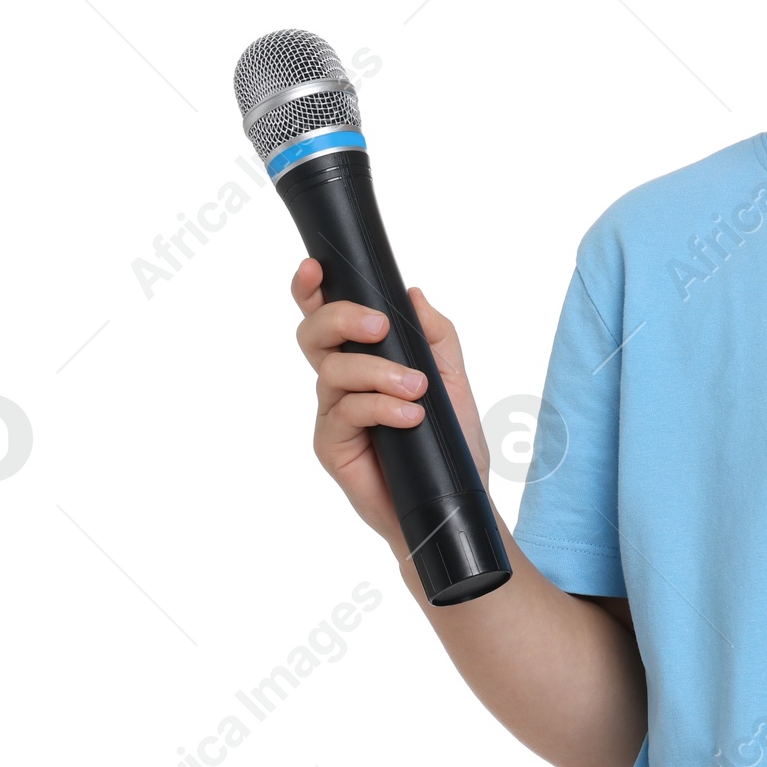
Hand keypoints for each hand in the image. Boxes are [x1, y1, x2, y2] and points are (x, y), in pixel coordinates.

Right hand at [290, 259, 490, 545]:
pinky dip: (380, 407)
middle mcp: (341, 381)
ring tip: (416, 389)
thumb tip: (412, 293)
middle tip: (380, 327)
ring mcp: (333, 413)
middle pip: (314, 333)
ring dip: (377, 372)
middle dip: (342, 318)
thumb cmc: (450, 440)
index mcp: (364, 357)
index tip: (315, 267)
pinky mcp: (332, 445)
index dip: (312, 289)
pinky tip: (409, 417)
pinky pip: (346, 412)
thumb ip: (434, 335)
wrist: (454, 499)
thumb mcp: (452, 378)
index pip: (328, 315)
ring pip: (332, 371)